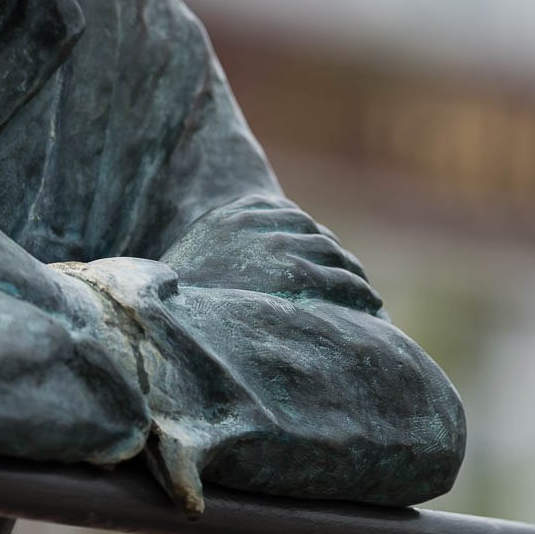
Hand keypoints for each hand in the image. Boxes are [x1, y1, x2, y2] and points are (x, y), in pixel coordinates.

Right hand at [166, 203, 383, 313]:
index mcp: (236, 214)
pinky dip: (358, 291)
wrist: (164, 320)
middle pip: (316, 236)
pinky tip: (369, 304)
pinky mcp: (292, 274)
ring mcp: (276, 246)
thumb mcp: (197, 259)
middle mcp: (258, 224)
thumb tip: (241, 266)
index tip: (326, 257)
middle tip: (353, 279)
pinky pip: (337, 279)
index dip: (313, 239)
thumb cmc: (178, 304)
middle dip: (336, 259)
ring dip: (353, 275)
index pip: (291, 217)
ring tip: (367, 296)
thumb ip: (224, 249)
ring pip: (333, 255)